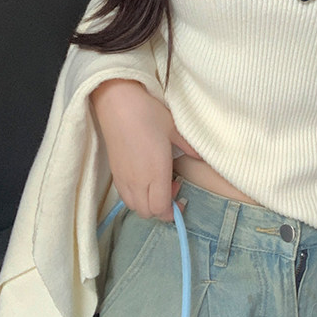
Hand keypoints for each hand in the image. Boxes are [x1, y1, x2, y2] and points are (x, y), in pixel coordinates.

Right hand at [91, 79, 199, 220]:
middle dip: (162, 209)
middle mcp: (138, 181)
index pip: (161, 209)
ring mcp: (124, 178)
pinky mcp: (114, 173)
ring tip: (158, 183)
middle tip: (173, 187)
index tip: (182, 201)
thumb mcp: (175, 129)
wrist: (117, 103)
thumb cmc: (148, 113)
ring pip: (134, 207)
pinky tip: (143, 178)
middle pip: (148, 212)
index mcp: (156, 173)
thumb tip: (201, 157)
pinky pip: (125, 196)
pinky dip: (136, 197)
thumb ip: (189, 147)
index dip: (173, 213)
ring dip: (148, 204)